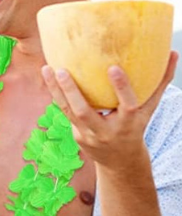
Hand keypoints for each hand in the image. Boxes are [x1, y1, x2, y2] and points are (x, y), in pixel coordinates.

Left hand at [42, 51, 178, 168]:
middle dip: (72, 91)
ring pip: (68, 112)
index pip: (127, 105)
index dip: (121, 88)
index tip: (113, 68)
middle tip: (61, 70)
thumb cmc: (136, 127)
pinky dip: (57, 95)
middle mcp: (106, 131)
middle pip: (84, 112)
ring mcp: (88, 135)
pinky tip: (50, 77)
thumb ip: (159, 83)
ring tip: (47, 68)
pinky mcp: (76, 136)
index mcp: (129, 124)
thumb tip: (174, 53)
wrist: (120, 162)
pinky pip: (65, 113)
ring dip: (56, 90)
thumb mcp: (148, 109)